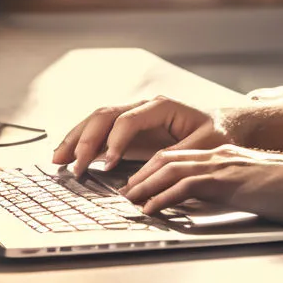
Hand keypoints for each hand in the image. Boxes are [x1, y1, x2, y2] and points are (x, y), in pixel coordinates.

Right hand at [52, 97, 238, 177]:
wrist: (224, 124)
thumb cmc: (217, 133)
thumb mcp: (204, 146)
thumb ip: (174, 157)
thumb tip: (143, 176)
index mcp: (161, 106)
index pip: (127, 119)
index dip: (114, 140)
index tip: (107, 163)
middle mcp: (143, 107)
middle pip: (105, 115)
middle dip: (85, 139)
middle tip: (72, 165)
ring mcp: (134, 116)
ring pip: (97, 121)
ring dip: (76, 139)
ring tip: (58, 158)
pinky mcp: (130, 130)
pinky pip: (101, 132)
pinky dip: (83, 143)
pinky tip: (69, 156)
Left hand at [120, 146, 282, 235]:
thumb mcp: (253, 186)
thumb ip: (229, 189)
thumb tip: (208, 203)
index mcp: (225, 154)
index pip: (180, 157)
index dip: (155, 170)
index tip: (138, 184)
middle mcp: (219, 154)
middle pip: (168, 159)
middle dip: (142, 175)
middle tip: (124, 193)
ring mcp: (222, 165)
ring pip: (171, 170)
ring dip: (145, 186)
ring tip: (129, 202)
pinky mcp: (226, 181)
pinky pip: (185, 188)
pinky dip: (163, 198)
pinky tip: (150, 209)